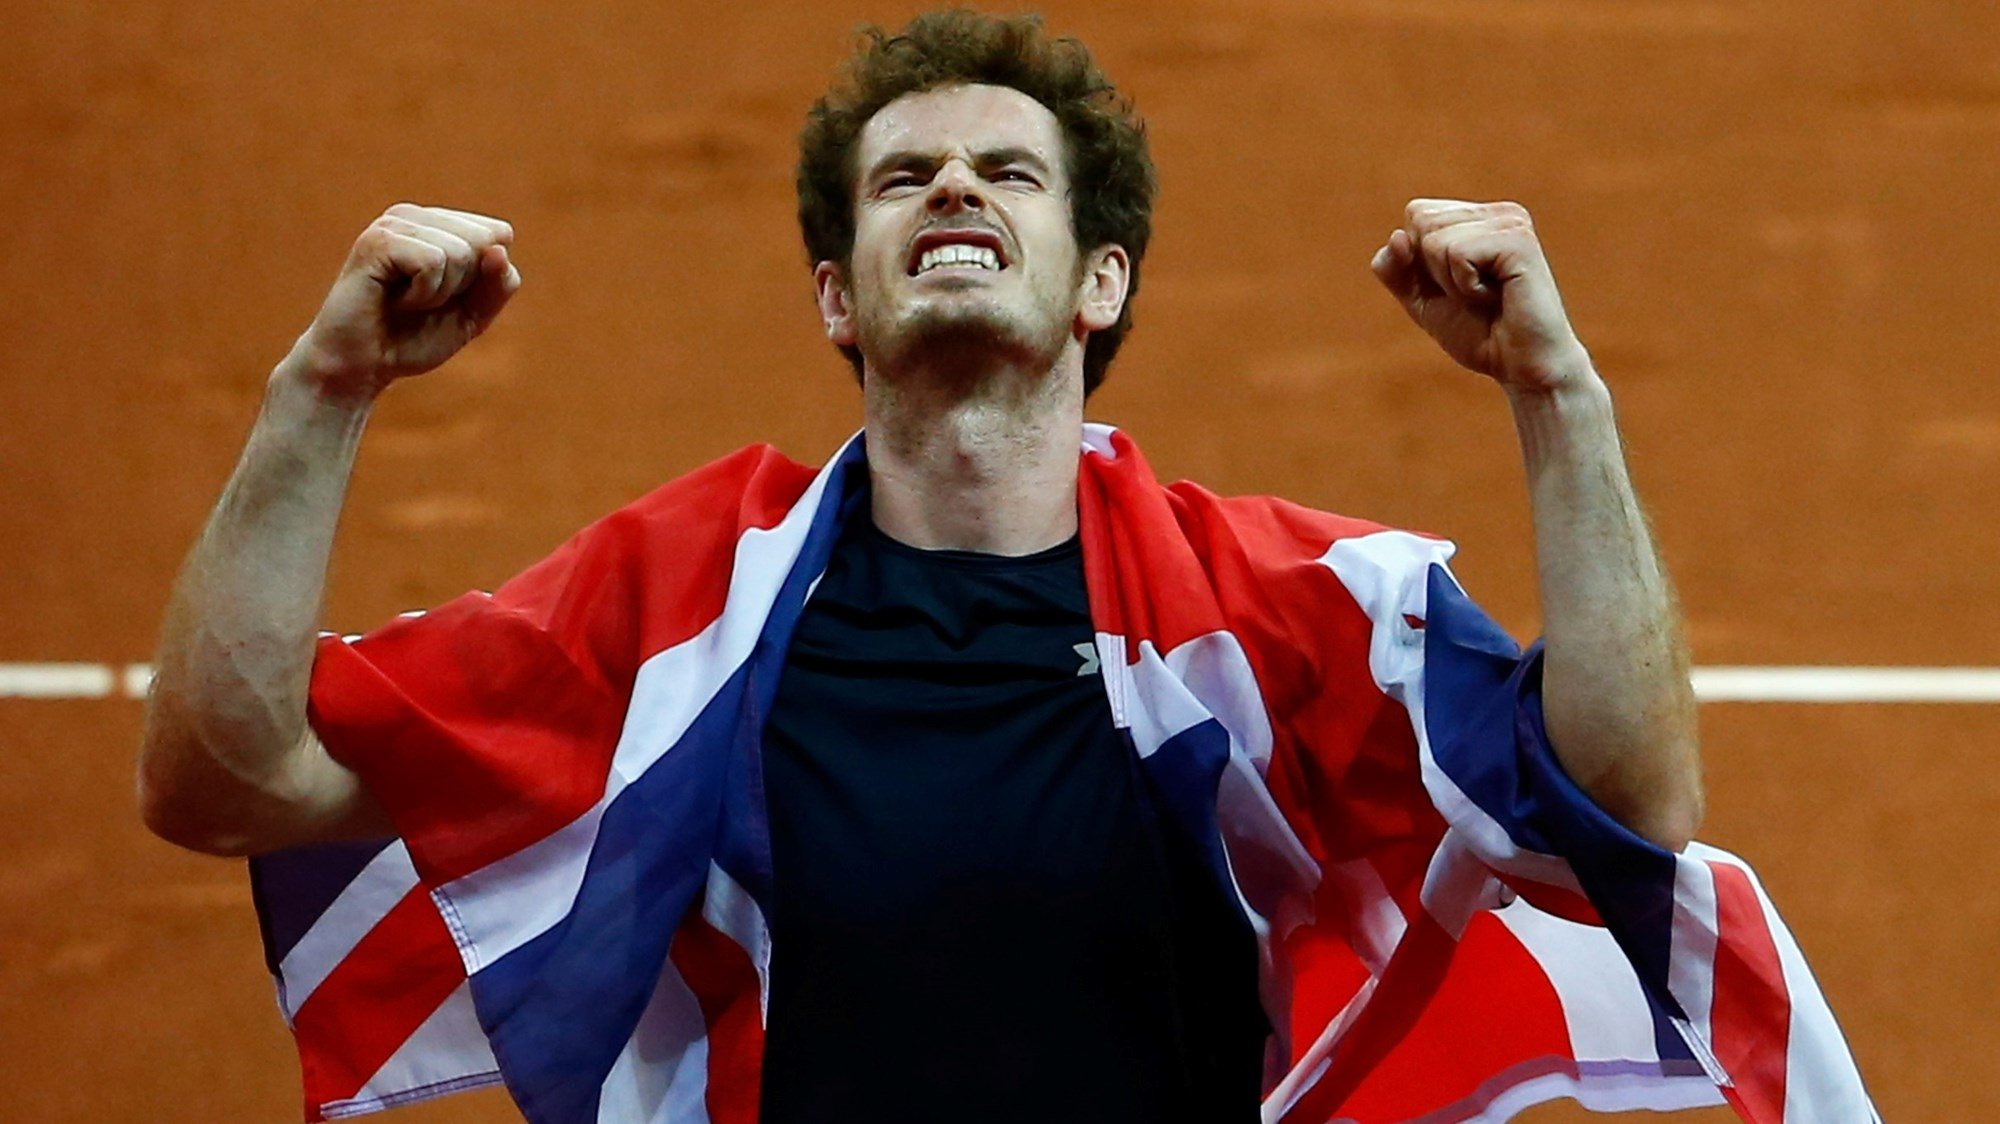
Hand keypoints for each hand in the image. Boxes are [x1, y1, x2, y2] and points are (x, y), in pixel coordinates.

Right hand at [285, 203, 520, 399]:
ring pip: (460, 252)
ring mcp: (394, 224)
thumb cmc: (413, 337)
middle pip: (484, 240)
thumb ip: (499, 285)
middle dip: (464, 284)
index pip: (499, 234)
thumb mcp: (473, 315)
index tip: (448, 296)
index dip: (485, 278)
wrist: (362, 366)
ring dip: (440, 293)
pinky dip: (423, 294)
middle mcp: (416, 216)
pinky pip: (433, 263)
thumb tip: (499, 249)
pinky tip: (396, 299)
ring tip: (407, 301)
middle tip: (424, 300)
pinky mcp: (379, 240)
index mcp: (439, 225)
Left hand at [1370, 199, 1590, 393]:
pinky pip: (1457, 253)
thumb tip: (1396, 236)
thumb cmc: (1478, 332)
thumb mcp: (1421, 299)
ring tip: (1486, 296)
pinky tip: (1497, 296)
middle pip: (1421, 220)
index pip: (1416, 213)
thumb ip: (1395, 268)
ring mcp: (1511, 222)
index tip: (1456, 285)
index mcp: (1478, 217)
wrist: (1522, 366)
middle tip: (1473, 293)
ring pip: (1435, 239)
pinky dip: (1466, 287)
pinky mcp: (1519, 240)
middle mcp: (1497, 213)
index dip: (1418, 259)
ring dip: (1451, 282)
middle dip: (1433, 270)